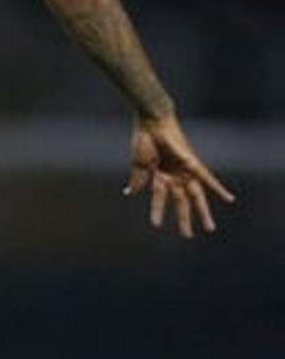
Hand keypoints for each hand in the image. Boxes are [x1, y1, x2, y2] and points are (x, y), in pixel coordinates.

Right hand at [125, 113, 234, 237]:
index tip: (156, 225)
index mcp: (159, 178)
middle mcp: (174, 176)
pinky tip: (229, 200)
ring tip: (209, 228)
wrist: (153, 122)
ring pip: (196, 196)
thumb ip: (137, 180)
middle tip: (188, 236)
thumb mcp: (139, 164)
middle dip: (184, 219)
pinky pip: (208, 179)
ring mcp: (185, 171)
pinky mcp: (193, 164)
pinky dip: (218, 189)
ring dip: (202, 212)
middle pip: (182, 203)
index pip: (160, 200)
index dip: (157, 212)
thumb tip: (129, 193)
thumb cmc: (143, 140)